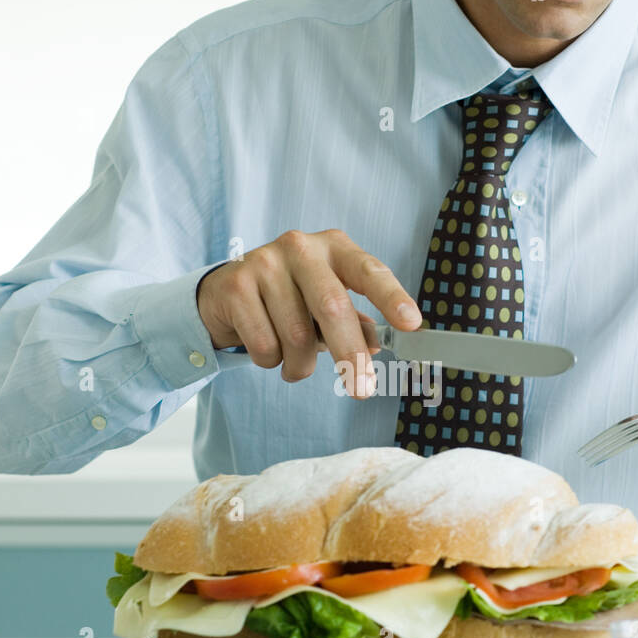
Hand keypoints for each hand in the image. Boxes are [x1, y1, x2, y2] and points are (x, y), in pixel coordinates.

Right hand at [196, 229, 421, 397]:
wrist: (226, 292)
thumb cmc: (289, 298)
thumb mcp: (326, 302)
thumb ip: (354, 321)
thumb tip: (377, 345)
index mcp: (334, 248)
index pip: (369, 271)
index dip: (391, 297)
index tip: (411, 324)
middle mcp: (300, 248)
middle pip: (332, 307)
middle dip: (350, 354)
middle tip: (361, 390)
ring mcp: (265, 262)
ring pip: (296, 336)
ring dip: (300, 365)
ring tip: (294, 363)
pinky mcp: (236, 285)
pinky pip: (265, 345)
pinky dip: (272, 362)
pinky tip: (267, 349)